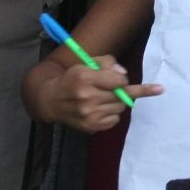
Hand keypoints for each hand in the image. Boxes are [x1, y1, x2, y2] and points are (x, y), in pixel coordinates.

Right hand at [22, 57, 162, 132]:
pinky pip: (115, 120)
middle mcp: (87, 97)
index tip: (138, 85)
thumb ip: (107, 63)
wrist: (51, 100)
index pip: (119, 80)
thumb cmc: (73, 79)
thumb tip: (124, 74)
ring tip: (102, 99)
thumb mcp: (86, 63)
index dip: (123, 80)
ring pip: (120, 108)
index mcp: (85, 78)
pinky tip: (99, 110)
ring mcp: (89, 114)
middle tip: (118, 90)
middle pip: (122, 95)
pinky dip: (112, 115)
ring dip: (117, 103)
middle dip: (123, 91)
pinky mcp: (91, 127)